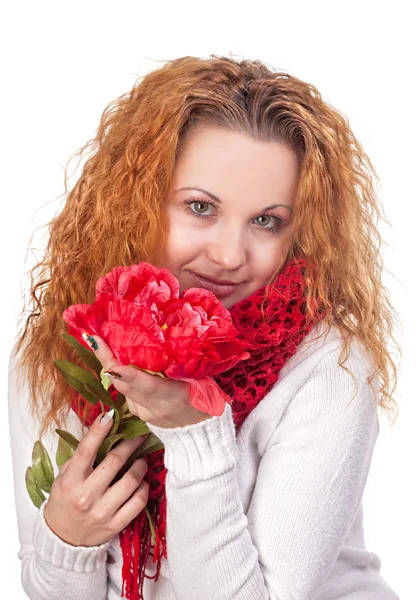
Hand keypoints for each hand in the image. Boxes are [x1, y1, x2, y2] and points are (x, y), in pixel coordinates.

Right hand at [44, 411, 149, 546]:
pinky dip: (144, 487)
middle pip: (115, 461)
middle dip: (131, 443)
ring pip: (131, 480)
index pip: (86, 450)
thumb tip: (104, 432)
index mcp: (71, 482)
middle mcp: (86, 496)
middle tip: (141, 435)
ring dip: (141, 465)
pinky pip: (138, 501)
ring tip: (141, 459)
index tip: (110, 415)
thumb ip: (81, 458)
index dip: (99, 430)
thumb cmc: (64, 501)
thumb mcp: (64, 477)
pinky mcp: (116, 525)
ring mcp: (102, 512)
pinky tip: (141, 482)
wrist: (62, 539)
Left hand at [85, 332, 212, 427]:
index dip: (128, 374)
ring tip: (103, 346)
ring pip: (124, 390)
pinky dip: (126, 381)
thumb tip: (160, 343)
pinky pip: (129, 396)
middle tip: (95, 340)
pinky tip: (124, 369)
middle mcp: (157, 407)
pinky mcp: (142, 417)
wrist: (201, 432)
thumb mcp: (199, 379)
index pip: (148, 385)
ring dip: (113, 370)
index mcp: (175, 395)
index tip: (112, 364)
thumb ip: (179, 366)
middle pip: (126, 386)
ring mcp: (147, 414)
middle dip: (108, 362)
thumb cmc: (205, 397)